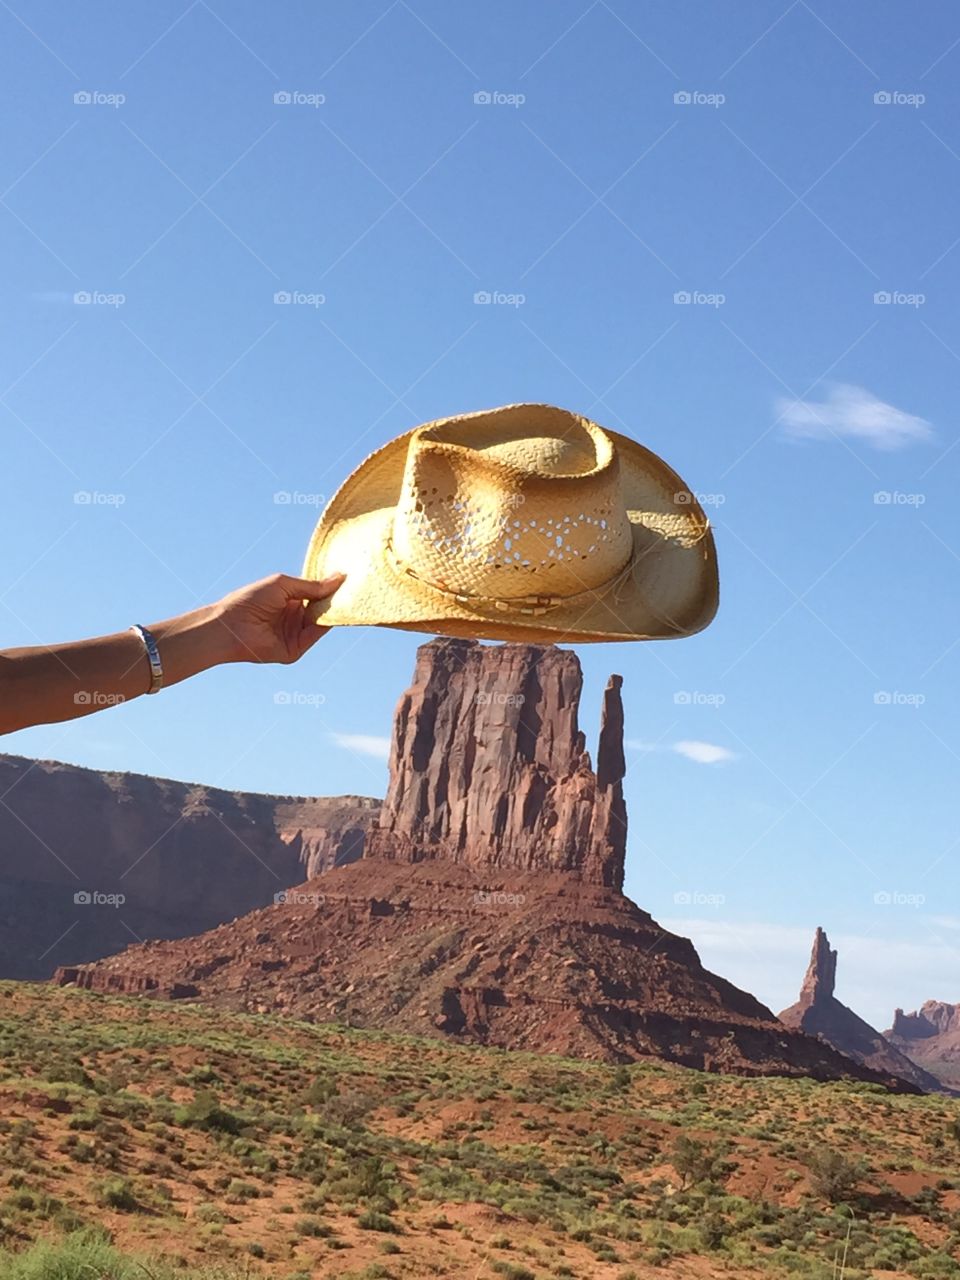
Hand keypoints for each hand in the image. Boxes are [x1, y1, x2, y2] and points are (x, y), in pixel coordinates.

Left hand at [214, 572, 344, 664]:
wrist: (230, 625)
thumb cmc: (250, 600)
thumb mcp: (284, 585)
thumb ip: (312, 585)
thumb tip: (339, 578)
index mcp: (288, 601)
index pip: (315, 595)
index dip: (329, 587)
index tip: (348, 577)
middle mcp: (293, 619)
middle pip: (321, 609)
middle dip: (336, 599)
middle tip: (355, 587)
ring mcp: (294, 635)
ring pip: (321, 622)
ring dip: (334, 610)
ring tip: (351, 596)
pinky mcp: (294, 650)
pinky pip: (315, 636)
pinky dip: (327, 625)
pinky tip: (336, 611)